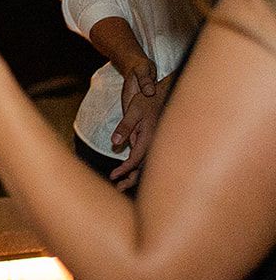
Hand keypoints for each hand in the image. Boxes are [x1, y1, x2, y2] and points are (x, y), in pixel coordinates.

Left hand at [109, 69, 168, 191]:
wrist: (165, 91)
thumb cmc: (148, 99)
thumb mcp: (133, 110)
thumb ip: (125, 126)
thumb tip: (115, 142)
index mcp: (148, 137)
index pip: (136, 158)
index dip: (125, 169)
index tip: (113, 176)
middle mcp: (153, 142)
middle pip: (142, 166)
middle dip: (131, 179)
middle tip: (117, 189)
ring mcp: (154, 141)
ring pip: (145, 163)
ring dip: (134, 175)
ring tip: (121, 186)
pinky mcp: (153, 139)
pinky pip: (146, 157)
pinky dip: (137, 166)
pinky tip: (130, 170)